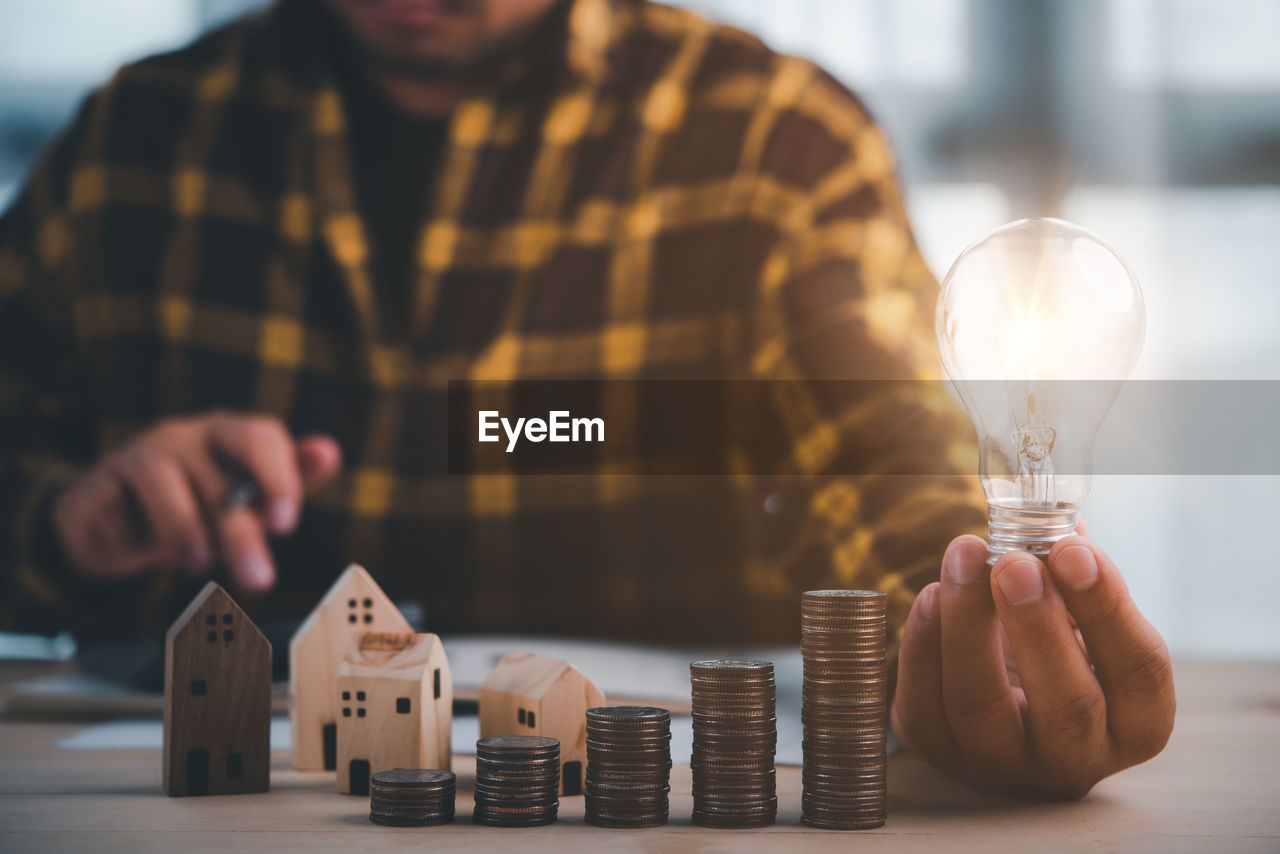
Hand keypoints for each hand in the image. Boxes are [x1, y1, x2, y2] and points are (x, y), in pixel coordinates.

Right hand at [51, 412, 340, 591]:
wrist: (114, 526)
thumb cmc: (195, 509)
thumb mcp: (244, 504)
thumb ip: (288, 482)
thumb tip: (329, 452)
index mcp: (230, 437)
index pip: (261, 436)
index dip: (279, 476)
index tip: (285, 525)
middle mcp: (189, 437)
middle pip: (216, 468)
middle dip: (241, 527)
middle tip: (258, 579)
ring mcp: (143, 453)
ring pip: (164, 476)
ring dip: (187, 529)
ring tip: (200, 565)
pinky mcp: (103, 480)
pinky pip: (122, 502)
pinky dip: (142, 534)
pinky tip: (154, 554)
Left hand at [891, 533, 1174, 798]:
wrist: (996, 700)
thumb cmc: (1051, 645)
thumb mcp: (1078, 614)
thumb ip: (1073, 570)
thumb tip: (1051, 514)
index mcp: (1133, 722)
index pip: (1140, 673)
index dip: (1108, 609)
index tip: (1074, 551)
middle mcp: (1075, 759)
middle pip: (1066, 706)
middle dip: (1037, 626)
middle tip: (1014, 563)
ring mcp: (1003, 765)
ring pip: (980, 706)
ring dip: (968, 623)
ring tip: (965, 555)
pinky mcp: (940, 753)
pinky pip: (924, 706)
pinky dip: (924, 645)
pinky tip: (932, 595)